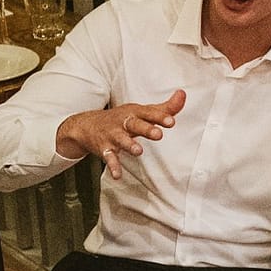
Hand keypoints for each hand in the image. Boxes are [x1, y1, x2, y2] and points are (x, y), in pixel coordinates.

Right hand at [55, 89, 186, 177]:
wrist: (87, 125)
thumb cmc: (122, 118)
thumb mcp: (142, 111)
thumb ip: (165, 108)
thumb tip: (183, 95)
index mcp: (135, 112)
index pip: (149, 113)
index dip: (160, 117)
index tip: (171, 122)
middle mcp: (123, 122)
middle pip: (135, 124)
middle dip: (146, 129)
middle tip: (158, 134)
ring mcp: (113, 135)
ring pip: (121, 140)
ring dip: (129, 145)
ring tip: (138, 151)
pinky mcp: (104, 148)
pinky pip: (109, 157)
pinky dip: (113, 166)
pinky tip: (118, 175)